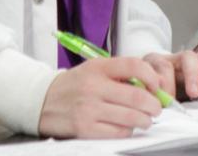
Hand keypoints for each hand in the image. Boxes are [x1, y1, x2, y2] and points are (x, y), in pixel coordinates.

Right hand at [38, 56, 162, 138]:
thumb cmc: (74, 85)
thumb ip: (119, 74)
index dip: (151, 77)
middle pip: (137, 96)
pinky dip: (128, 131)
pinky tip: (127, 127)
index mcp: (98, 67)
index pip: (134, 66)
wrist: (41, 100)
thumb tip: (150, 86)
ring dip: (145, 120)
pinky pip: (117, 132)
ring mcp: (89, 109)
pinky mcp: (84, 128)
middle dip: (154, 105)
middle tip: (156, 108)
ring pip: (130, 117)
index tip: (156, 86)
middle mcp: (94, 86)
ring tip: (146, 120)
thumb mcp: (94, 69)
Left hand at [143, 49, 197, 99]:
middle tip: (193, 93)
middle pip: (188, 56)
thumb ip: (146, 89)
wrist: (149, 80)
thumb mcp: (140, 86)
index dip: (166, 82)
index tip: (167, 99)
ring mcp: (192, 64)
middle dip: (192, 74)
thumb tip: (158, 95)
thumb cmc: (146, 84)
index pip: (164, 65)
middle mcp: (176, 59)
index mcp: (157, 61)